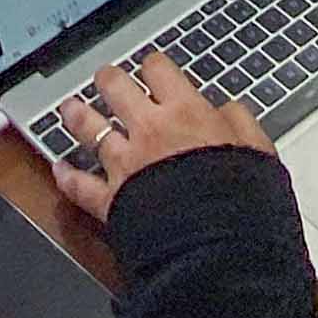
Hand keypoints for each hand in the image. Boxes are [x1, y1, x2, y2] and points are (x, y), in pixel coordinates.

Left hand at [47, 48, 268, 227]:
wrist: (221, 250)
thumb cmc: (245, 204)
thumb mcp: (259, 154)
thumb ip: (241, 124)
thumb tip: (228, 108)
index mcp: (186, 114)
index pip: (159, 70)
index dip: (153, 66)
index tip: (152, 69)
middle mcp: (149, 131)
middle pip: (116, 88)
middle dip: (109, 80)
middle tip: (106, 79)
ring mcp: (126, 164)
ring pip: (89, 128)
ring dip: (77, 115)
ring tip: (69, 107)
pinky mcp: (111, 201)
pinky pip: (79, 186)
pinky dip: (66, 176)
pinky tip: (59, 168)